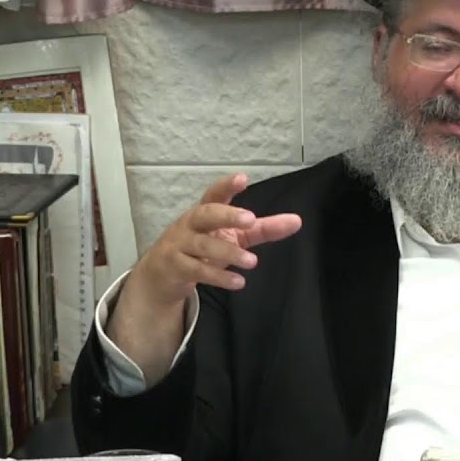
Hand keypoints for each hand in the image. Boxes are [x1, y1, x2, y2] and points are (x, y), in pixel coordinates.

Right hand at [125, 173, 302, 308]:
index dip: (227, 186)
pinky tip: (238, 282)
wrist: (162, 274)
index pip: (215, 194)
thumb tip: (297, 221)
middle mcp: (190, 224)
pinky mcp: (175, 267)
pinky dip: (219, 277)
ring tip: (252, 262)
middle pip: (206, 214)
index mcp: (205, 211)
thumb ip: (263, 228)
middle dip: (227, 215)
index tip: (242, 178)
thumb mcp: (234, 236)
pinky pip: (197, 270)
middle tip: (251, 219)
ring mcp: (180, 245)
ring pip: (203, 245)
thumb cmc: (202, 247)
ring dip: (229, 253)